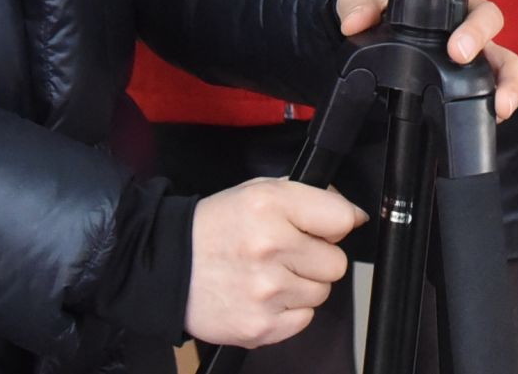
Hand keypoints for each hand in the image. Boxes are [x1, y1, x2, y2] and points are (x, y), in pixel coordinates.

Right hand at [185, 178, 365, 347]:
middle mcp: (270, 246)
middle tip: (287, 253)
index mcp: (270, 205)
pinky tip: (263, 296)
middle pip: (336, 263)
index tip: (326, 228)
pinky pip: (304, 319)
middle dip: (317, 258)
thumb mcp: (258, 192)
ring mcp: (266, 290)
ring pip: (321, 293)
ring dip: (302, 285)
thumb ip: (306, 197)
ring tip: (269, 274)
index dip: (336, 224)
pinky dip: (288, 311)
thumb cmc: (215, 228)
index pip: (341, 219)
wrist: (167, 266)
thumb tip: (351, 214)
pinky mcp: (261, 325)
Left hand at [334, 0, 517, 120]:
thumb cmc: (376, 9)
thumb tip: (356, 22)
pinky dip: (498, 101)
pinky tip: (494, 114)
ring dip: (506, 78)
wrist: (371, 49)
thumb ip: (358, 1)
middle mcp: (470, 15)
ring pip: (506, 59)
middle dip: (478, 33)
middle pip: (491, 15)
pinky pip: (494, 88)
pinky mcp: (469, 81)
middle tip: (458, 52)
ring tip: (499, 102)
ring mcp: (475, 50)